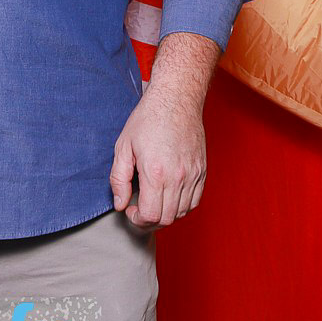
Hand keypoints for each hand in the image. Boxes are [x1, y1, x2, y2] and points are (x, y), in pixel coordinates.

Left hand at [110, 82, 206, 229]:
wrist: (176, 100)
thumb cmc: (147, 120)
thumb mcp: (123, 146)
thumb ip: (119, 179)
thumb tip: (119, 204)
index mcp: (156, 173)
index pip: (150, 216)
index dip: (137, 220)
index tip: (130, 209)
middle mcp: (178, 177)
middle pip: (166, 219)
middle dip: (149, 220)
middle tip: (138, 208)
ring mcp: (193, 175)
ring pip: (182, 213)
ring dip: (165, 214)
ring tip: (153, 202)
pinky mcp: (202, 171)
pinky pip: (194, 201)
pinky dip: (181, 206)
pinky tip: (168, 196)